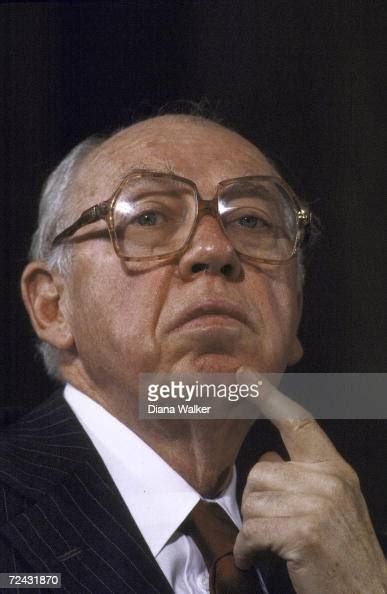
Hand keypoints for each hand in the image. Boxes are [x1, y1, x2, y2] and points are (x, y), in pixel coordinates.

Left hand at [234, 367, 386, 593]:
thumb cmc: (344, 552)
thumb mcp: (334, 504)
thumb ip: (304, 477)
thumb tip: (268, 457)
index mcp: (334, 468)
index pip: (298, 422)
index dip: (269, 397)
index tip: (245, 375)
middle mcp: (328, 480)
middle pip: (260, 470)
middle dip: (257, 502)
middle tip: (273, 527)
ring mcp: (317, 505)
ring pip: (253, 500)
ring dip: (253, 528)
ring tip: (271, 545)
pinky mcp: (303, 532)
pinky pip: (252, 531)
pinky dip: (248, 550)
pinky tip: (258, 558)